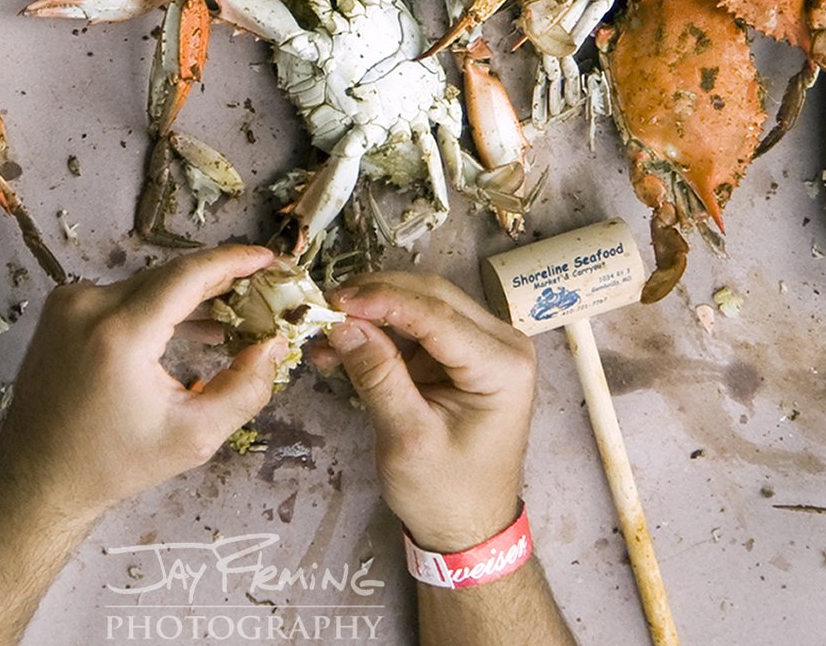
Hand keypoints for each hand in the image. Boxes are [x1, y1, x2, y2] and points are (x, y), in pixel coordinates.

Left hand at [0, 244, 284, 528]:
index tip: (266, 257)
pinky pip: (123, 295)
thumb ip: (244, 389)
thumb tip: (273, 346)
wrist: (37, 476)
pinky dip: (157, 306)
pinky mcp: (62, 309)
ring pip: (147, 284)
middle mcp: (89, 304)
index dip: (231, 261)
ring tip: (232, 313)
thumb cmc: (113, 463)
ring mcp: (69, 302)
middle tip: (259, 289)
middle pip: (168, 277)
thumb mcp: (192, 436)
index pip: (186, 275)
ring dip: (188, 296)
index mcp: (120, 333)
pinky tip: (188, 326)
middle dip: (217, 280)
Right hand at [315, 271, 535, 551]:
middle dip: (374, 298)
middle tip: (322, 308)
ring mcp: (482, 345)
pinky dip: (379, 331)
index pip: (436, 314)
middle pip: (430, 297)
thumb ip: (378, 376)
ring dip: (372, 313)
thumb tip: (341, 323)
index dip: (382, 300)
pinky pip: (415, 326)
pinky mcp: (460, 353)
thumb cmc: (446, 493)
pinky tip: (341, 347)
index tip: (333, 301)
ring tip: (325, 332)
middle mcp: (501, 343)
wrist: (468, 529)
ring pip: (420, 304)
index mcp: (503, 365)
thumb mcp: (407, 438)